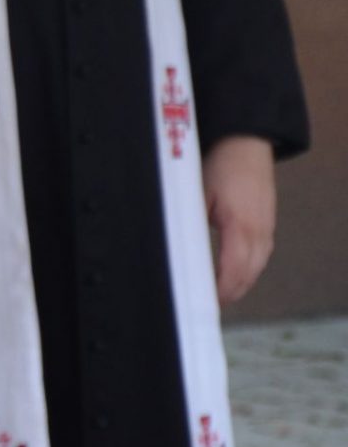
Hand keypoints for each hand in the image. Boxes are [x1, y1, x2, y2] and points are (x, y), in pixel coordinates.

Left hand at [204, 135, 275, 303]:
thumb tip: (178, 246)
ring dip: (241, 281)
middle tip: (210, 304)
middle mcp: (259, 231)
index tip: (207, 302)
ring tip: (221, 294)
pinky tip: (235, 271)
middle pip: (249, 275)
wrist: (246, 142)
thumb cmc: (221, 164)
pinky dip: (248, 267)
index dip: (221, 291)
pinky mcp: (268, 222)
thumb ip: (192, 222)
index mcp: (241, 226)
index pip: (233, 271)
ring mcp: (267, 227)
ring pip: (257, 266)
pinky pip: (261, 253)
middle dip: (231, 292)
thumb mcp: (198, 193)